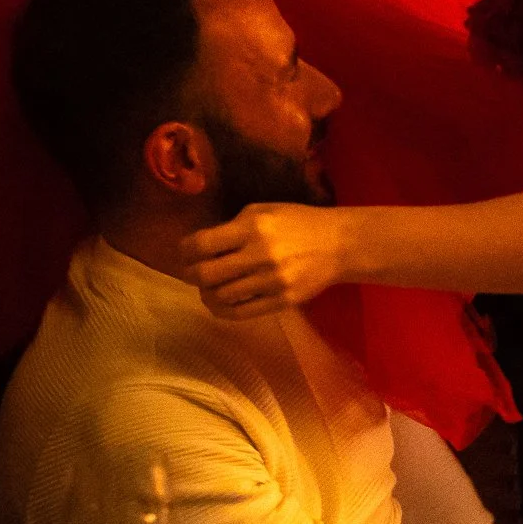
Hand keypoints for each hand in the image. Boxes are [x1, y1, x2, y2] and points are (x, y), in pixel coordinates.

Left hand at [181, 203, 345, 318]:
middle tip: (190, 272)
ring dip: (206, 293)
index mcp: (252, 227)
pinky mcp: (281, 302)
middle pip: (206, 275)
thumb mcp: (263, 211)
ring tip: (207, 287)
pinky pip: (241, 313)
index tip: (184, 252)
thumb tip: (201, 247)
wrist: (338, 245)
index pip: (202, 244)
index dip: (184, 250)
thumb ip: (233, 227)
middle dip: (190, 274)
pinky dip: (222, 309)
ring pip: (221, 297)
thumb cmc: (297, 222)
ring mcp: (271, 282)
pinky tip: (219, 302)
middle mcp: (259, 255)